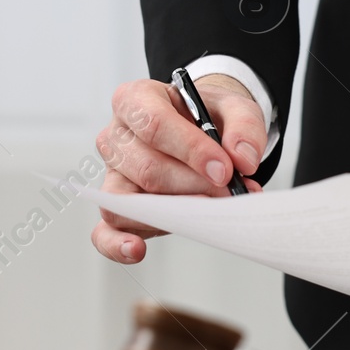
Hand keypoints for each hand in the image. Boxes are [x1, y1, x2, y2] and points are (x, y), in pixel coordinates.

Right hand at [90, 73, 267, 263]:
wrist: (201, 128)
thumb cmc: (208, 116)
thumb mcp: (234, 107)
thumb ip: (244, 127)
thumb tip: (243, 160)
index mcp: (136, 100)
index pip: (154, 125)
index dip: (191, 151)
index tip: (224, 169)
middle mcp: (116, 135)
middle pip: (147, 168)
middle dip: (193, 186)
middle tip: (230, 193)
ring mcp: (112, 173)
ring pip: (128, 201)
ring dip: (172, 214)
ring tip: (208, 215)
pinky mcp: (116, 205)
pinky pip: (105, 230)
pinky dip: (117, 244)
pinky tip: (138, 250)